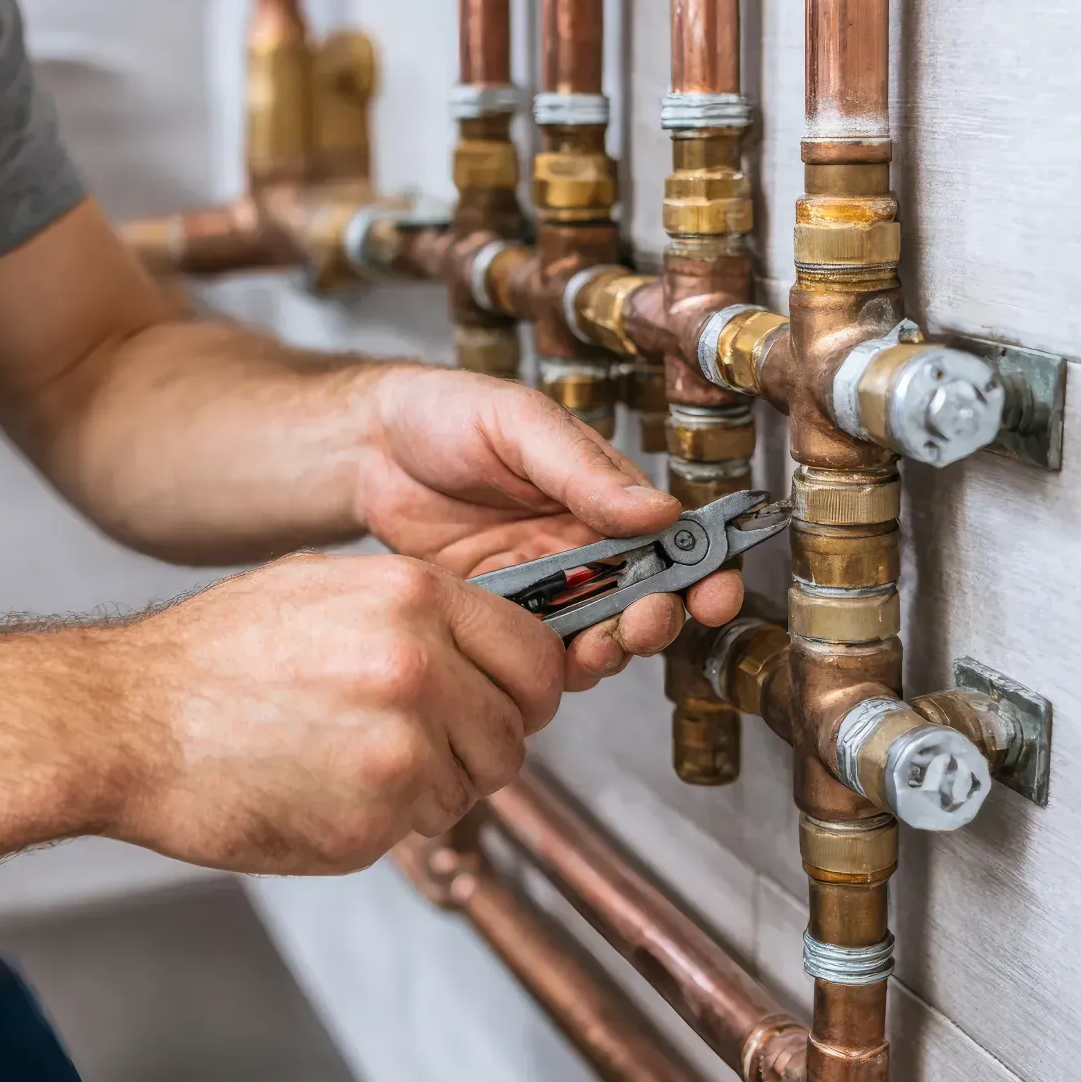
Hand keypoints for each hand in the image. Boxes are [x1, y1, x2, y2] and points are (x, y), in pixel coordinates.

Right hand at [107, 551, 565, 874]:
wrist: (127, 722)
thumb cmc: (216, 656)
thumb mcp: (327, 587)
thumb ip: (418, 611)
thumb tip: (490, 638)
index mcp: (415, 598)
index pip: (537, 656)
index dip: (525, 688)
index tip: (507, 701)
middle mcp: (420, 668)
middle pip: (517, 731)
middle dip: (482, 744)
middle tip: (425, 742)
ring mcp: (401, 749)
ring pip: (475, 785)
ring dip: (434, 786)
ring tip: (354, 761)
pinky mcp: (372, 820)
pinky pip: (420, 828)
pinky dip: (386, 821)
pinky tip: (323, 788)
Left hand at [351, 366, 745, 687]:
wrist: (364, 446)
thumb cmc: (446, 414)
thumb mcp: (521, 424)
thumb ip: (585, 471)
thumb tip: (661, 511)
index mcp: (605, 494)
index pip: (675, 538)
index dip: (705, 571)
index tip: (715, 596)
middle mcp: (584, 545)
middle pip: (643, 598)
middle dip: (656, 620)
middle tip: (647, 623)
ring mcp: (541, 585)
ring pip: (594, 633)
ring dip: (608, 650)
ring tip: (597, 649)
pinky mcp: (496, 615)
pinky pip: (533, 652)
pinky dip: (548, 667)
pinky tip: (544, 665)